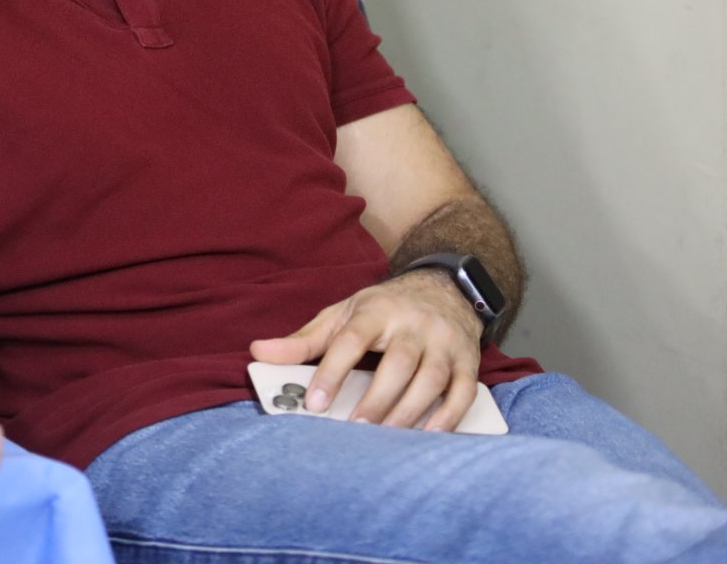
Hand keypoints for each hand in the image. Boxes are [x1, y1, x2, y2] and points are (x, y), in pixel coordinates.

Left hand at [249, 271, 482, 431]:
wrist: (444, 288)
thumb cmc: (385, 309)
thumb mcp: (343, 315)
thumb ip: (304, 340)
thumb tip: (260, 352)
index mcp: (376, 311)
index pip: (351, 341)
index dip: (332, 371)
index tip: (314, 402)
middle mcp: (414, 324)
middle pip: (397, 363)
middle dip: (375, 399)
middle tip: (353, 428)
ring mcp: (444, 343)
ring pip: (430, 380)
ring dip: (408, 411)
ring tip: (384, 437)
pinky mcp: (467, 361)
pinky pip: (462, 392)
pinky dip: (448, 416)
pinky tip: (428, 435)